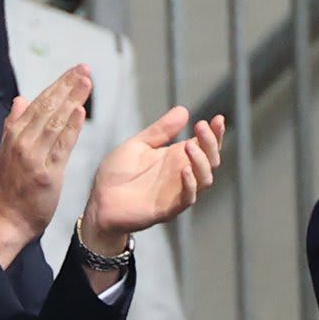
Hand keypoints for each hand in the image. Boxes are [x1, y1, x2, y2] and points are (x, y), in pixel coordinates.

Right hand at [0, 64, 90, 266]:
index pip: (39, 102)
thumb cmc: (12, 188)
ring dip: (71, 99)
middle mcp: (22, 141)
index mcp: (15, 134)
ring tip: (86, 82)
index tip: (73, 71)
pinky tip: (79, 112)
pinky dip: (70, 128)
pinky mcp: (45, 172)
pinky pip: (60, 146)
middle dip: (67, 85)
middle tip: (84, 69)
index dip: (57, 85)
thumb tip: (21, 99)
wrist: (8, 218)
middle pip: (47, 106)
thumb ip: (15, 124)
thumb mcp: (8, 151)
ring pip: (54, 121)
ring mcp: (33, 156)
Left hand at [80, 108, 223, 254]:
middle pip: (210, 160)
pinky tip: (184, 170)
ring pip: (204, 179)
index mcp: (177, 158)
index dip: (215, 134)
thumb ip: (160, 131)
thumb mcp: (139, 145)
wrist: (100, 201)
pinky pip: (187, 199)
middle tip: (201, 126)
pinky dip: (190, 185)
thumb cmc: (118, 174)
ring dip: (201, 162)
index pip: (204, 145)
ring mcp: (177, 193)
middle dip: (210, 143)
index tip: (218, 118)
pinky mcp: (168, 209)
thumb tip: (183, 110)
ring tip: (190, 145)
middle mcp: (182, 175)